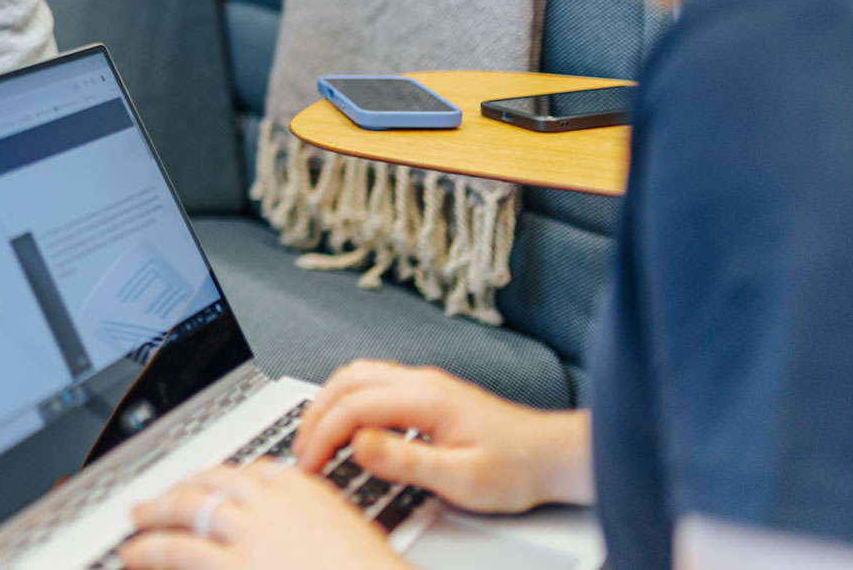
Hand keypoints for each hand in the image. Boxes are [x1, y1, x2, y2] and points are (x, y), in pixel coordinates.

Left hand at [121, 461, 406, 569]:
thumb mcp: (348, 537)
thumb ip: (314, 526)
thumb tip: (288, 534)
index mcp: (303, 490)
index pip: (247, 472)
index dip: (215, 482)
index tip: (204, 488)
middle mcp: (271, 504)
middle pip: (209, 484)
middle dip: (177, 490)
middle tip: (155, 500)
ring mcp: (250, 535)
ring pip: (186, 512)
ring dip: (154, 516)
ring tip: (136, 523)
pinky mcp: (235, 568)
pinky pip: (179, 553)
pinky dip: (149, 551)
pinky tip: (134, 555)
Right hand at [292, 360, 592, 512]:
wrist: (551, 456)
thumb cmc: (515, 468)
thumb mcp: (461, 477)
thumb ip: (406, 460)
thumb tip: (358, 445)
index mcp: (425, 398)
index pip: (353, 406)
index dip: (322, 435)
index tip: (309, 466)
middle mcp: (420, 381)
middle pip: (346, 381)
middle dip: (315, 415)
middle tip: (302, 453)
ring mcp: (423, 382)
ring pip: (355, 375)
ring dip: (327, 403)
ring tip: (314, 438)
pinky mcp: (426, 392)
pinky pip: (371, 382)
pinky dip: (345, 399)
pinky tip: (344, 424)